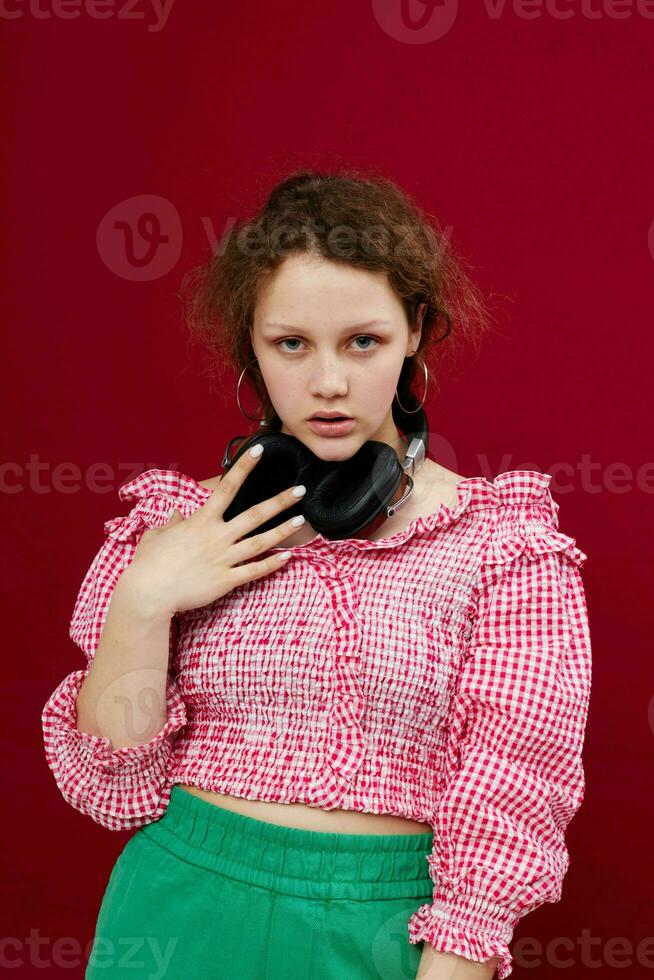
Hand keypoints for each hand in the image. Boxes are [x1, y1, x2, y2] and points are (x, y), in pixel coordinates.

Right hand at [120, 445, 304, 616]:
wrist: (148, 594)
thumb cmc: (149, 563)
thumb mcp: (158, 533)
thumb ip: (172, 521)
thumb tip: (176, 513)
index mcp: (201, 521)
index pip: (226, 487)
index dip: (244, 467)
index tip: (259, 451)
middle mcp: (217, 537)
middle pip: (255, 514)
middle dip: (279, 501)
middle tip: (300, 490)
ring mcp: (223, 559)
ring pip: (260, 542)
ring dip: (282, 530)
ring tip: (301, 520)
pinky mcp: (226, 581)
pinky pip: (254, 571)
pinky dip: (272, 564)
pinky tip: (288, 557)